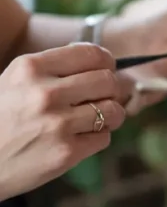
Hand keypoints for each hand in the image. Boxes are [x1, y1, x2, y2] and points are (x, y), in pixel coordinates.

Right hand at [0, 44, 125, 200]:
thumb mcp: (13, 82)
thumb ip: (50, 70)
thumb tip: (97, 62)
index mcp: (30, 68)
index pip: (90, 54)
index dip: (105, 62)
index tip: (104, 70)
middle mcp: (45, 93)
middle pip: (107, 81)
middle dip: (112, 89)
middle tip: (104, 97)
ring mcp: (57, 124)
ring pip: (113, 110)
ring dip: (111, 115)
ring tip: (96, 119)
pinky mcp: (66, 152)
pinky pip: (104, 138)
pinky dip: (98, 138)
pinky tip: (81, 138)